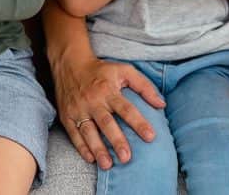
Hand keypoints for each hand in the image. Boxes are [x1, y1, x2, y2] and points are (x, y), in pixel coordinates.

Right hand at [53, 53, 163, 169]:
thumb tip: (161, 104)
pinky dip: (81, 147)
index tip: (150, 137)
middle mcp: (93, 101)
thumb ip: (144, 86)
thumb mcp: (124, 70)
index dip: (138, 122)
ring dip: (98, 148)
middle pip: (106, 123)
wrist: (70, 63)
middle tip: (126, 158)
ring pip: (88, 131)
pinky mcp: (67, 116)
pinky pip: (73, 134)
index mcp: (108, 90)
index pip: (126, 108)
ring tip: (107, 165)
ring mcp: (78, 109)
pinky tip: (90, 159)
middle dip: (116, 140)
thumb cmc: (101, 70)